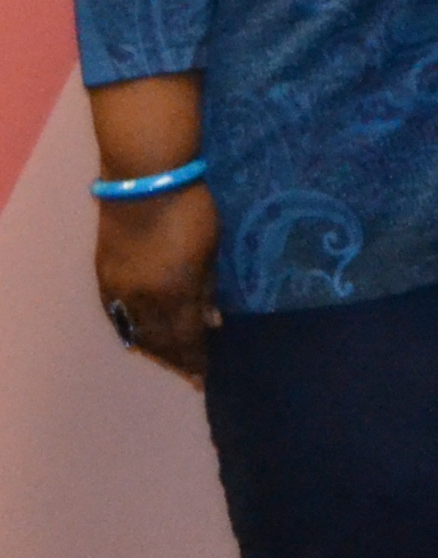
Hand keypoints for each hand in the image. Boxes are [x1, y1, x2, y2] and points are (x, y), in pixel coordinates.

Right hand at [94, 185, 218, 383]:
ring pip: (136, 334)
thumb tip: (212, 323)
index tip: (208, 375)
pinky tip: (143, 340)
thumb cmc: (190, 209)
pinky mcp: (104, 278)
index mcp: (174, 291)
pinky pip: (119, 319)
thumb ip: (207, 290)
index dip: (197, 358)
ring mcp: (119, 289)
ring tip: (172, 361)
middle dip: (177, 361)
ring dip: (155, 352)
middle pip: (159, 342)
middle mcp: (143, 298)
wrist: (143, 181)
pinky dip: (133, 334)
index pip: (186, 337)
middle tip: (192, 375)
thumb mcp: (210, 250)